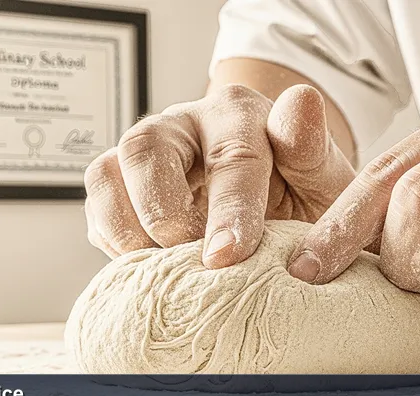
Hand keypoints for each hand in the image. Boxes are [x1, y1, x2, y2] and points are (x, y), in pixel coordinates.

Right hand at [84, 84, 354, 268]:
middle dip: (163, 212)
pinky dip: (113, 239)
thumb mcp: (321, 180)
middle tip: (190, 261)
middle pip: (146, 147)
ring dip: (127, 228)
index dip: (229, 209)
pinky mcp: (120, 183)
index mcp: (238, 114)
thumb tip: (302, 101)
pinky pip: (97, 204)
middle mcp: (183, 124)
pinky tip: (148, 267)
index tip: (226, 256)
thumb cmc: (298, 197)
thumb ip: (312, 149)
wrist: (274, 206)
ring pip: (106, 172)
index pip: (230, 154)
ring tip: (162, 270)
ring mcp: (145, 152)